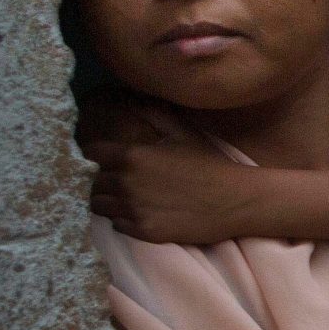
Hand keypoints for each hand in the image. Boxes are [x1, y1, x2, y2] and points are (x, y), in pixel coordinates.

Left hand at [82, 102, 257, 242]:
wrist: (237, 200)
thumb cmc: (210, 163)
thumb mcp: (182, 133)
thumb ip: (153, 115)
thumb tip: (133, 98)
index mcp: (132, 155)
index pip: (90, 154)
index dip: (96, 156)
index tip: (104, 160)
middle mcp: (126, 182)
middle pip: (93, 182)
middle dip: (103, 180)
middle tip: (119, 182)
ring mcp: (134, 209)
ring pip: (100, 206)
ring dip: (109, 202)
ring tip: (125, 200)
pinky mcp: (144, 231)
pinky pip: (117, 225)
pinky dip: (124, 220)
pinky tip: (140, 214)